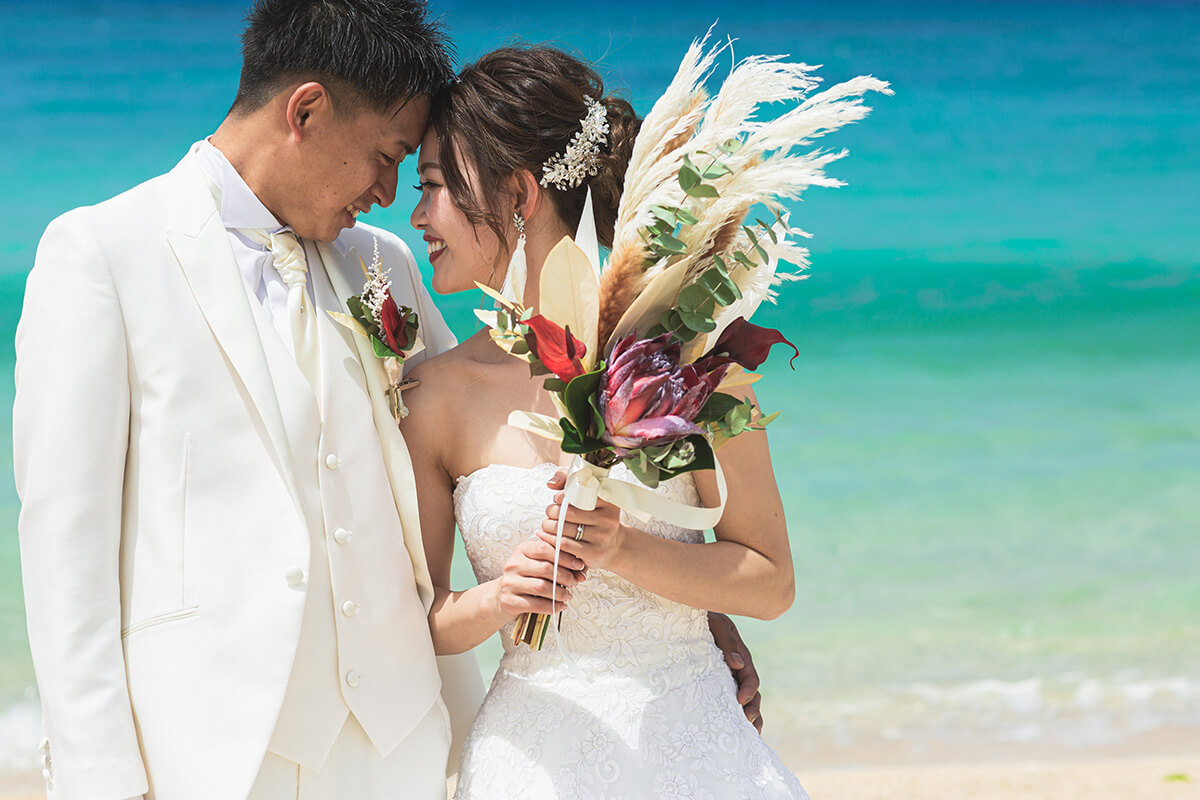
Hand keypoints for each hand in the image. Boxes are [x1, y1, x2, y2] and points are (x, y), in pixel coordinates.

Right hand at [494, 538, 586, 620]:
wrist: (501, 597)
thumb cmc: (525, 578)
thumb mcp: (537, 565)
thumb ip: (557, 563)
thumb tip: (581, 570)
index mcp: (521, 550)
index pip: (544, 548)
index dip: (565, 556)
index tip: (578, 565)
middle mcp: (513, 564)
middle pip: (545, 568)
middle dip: (565, 576)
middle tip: (574, 583)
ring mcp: (509, 583)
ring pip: (541, 587)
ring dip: (560, 593)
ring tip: (568, 596)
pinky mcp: (509, 601)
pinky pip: (536, 605)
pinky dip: (552, 606)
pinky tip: (560, 606)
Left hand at [536, 486, 629, 571]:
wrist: (614, 546)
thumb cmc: (596, 517)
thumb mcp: (591, 497)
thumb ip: (569, 481)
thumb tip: (551, 484)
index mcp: (608, 501)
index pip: (579, 494)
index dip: (562, 496)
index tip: (557, 499)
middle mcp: (608, 518)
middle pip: (569, 512)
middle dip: (552, 511)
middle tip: (550, 512)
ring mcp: (602, 536)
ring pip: (564, 528)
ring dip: (548, 525)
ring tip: (547, 524)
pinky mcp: (594, 552)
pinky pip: (565, 544)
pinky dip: (551, 539)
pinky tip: (547, 536)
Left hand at [708, 612, 763, 732]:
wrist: (689, 615)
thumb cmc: (704, 617)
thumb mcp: (717, 624)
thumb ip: (727, 642)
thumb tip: (738, 664)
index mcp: (741, 656)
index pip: (751, 678)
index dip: (748, 691)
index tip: (740, 701)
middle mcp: (737, 670)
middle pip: (752, 695)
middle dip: (752, 710)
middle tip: (746, 723)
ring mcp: (728, 677)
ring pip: (744, 701)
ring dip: (748, 718)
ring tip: (749, 735)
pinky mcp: (715, 682)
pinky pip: (727, 700)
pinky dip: (733, 715)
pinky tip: (732, 730)